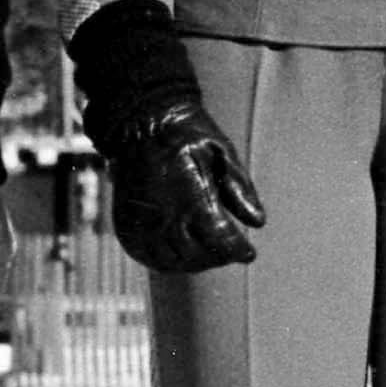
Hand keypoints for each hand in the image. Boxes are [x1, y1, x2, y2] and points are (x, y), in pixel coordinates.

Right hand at [109, 99, 266, 272]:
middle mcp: (163, 216)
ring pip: (173, 262)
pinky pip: (147, 257)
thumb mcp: (222, 151)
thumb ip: (240, 188)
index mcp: (190, 197)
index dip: (237, 251)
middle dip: (219, 258)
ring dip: (195, 263)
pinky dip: (167, 263)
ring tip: (210, 253)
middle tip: (232, 251)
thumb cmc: (185, 134)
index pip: (219, 240)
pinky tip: (181, 255)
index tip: (249, 254)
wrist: (140, 123)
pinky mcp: (127, 225)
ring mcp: (142, 223)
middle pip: (197, 256)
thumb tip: (258, 221)